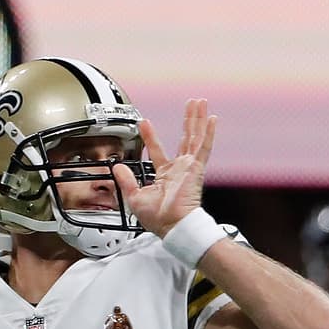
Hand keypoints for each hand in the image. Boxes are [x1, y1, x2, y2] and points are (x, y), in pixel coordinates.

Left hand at [112, 98, 216, 237]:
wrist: (172, 226)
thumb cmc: (159, 218)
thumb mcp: (134, 196)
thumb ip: (126, 179)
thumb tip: (117, 166)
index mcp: (166, 176)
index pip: (158, 150)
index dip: (151, 136)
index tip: (144, 122)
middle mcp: (180, 169)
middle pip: (185, 138)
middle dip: (187, 121)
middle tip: (190, 105)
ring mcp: (190, 167)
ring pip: (195, 137)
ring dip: (197, 119)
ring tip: (200, 103)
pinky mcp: (196, 168)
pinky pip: (204, 147)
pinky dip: (208, 133)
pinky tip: (212, 119)